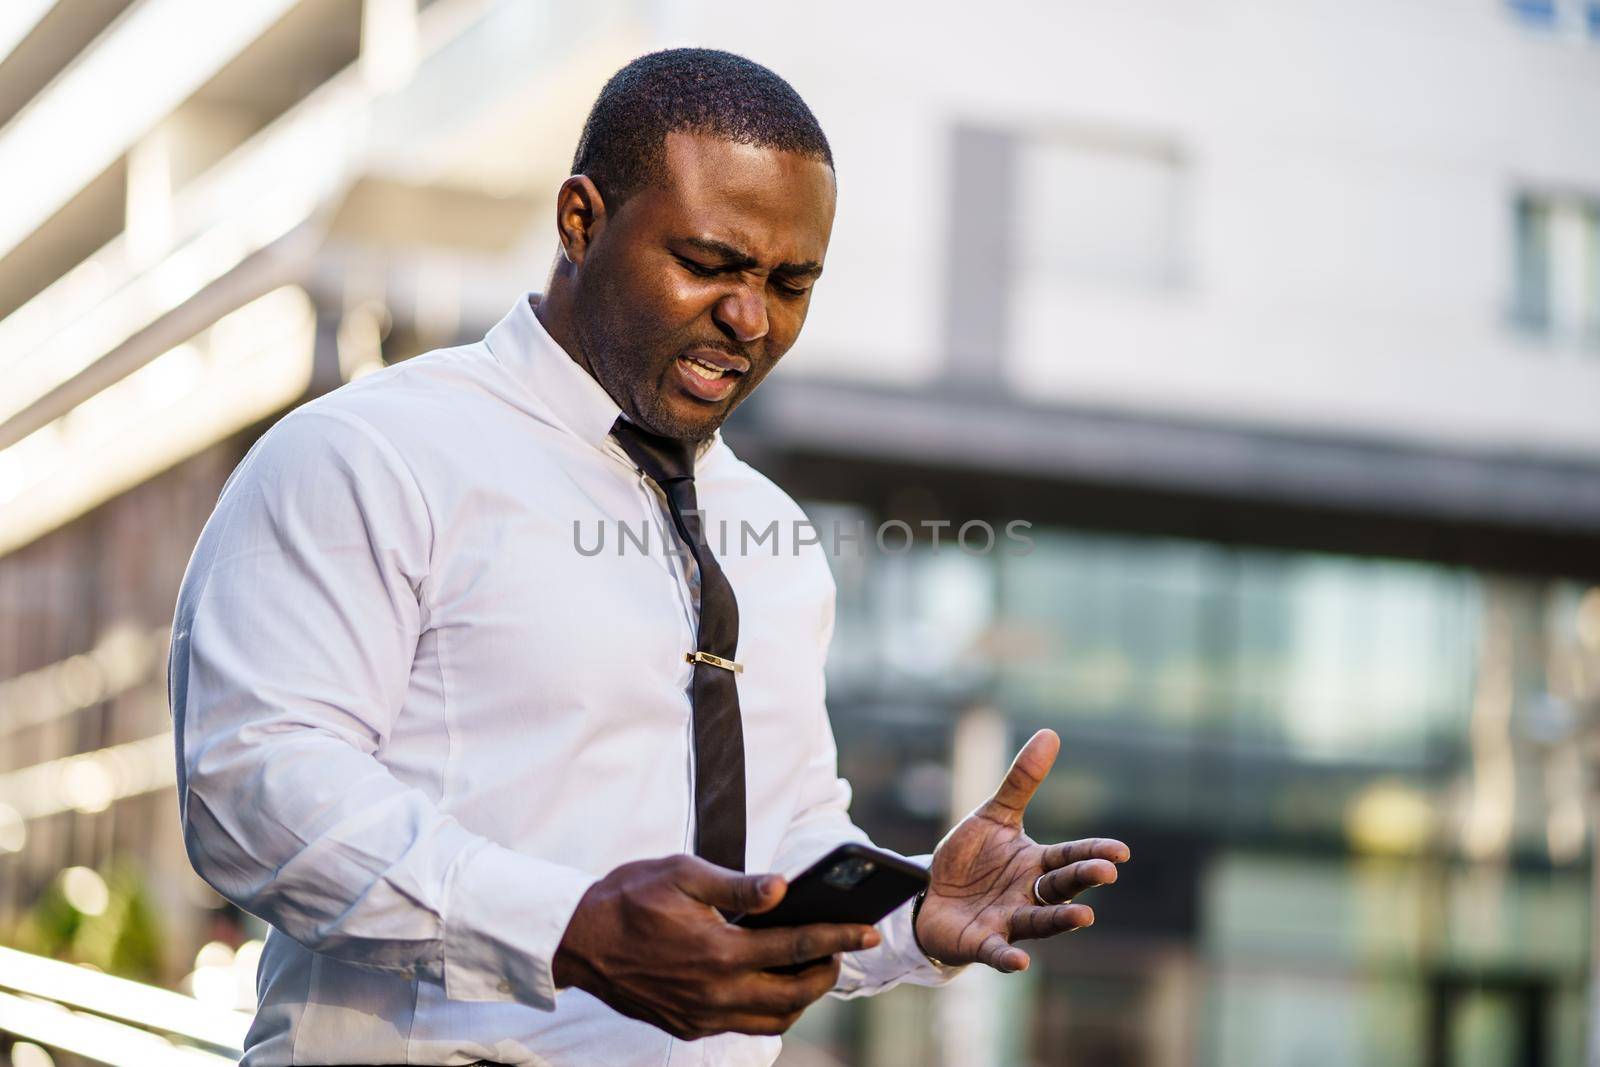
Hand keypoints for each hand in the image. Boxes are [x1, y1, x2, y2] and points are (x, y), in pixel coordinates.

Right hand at [552, 854, 880, 1039]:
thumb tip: (783, 888)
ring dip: (799, 998)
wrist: (575, 939)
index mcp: (718, 951)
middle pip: (794, 996)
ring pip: (771, 1021)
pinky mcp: (685, 1026)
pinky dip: (766, 1009)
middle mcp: (714, 992)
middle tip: (841, 950)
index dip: (838, 939)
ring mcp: (700, 1015)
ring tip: (809, 966)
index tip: (869, 931)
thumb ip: (736, 884)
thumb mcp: (681, 873)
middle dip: (827, 974)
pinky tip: (767, 980)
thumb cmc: (627, 897)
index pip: (795, 947)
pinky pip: (740, 1025)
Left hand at [915, 728, 1128, 971]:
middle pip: (1061, 888)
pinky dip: (1008, 958)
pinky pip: (998, 952)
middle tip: (1106, 872)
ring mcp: (1008, 921)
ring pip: (1039, 922)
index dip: (1093, 853)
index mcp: (1036, 864)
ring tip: (1085, 918)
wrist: (930, 895)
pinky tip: (1020, 963)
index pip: (1070, 857)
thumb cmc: (971, 859)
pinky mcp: (982, 943)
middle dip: (1083, 880)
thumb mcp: (994, 815)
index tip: (1121, 851)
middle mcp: (1029, 895)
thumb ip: (1021, 782)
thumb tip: (1050, 733)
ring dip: (1060, 921)